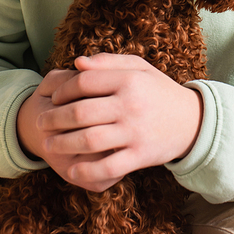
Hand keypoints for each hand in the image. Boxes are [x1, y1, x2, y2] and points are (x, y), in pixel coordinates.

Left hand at [16, 53, 203, 192]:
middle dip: (55, 118)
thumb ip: (108, 62)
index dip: (63, 89)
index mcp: (129, 80)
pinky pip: (107, 167)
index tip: (54, 97)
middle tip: (41, 122)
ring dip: (63, 143)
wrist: (192, 121)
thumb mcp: (139, 68)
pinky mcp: (140, 156)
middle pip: (81, 112)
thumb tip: (77, 63)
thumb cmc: (158, 91)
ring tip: (49, 144)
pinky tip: (71, 169)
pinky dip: (86, 170)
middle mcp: (131, 105)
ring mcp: (135, 132)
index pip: (85, 82)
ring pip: (89, 140)